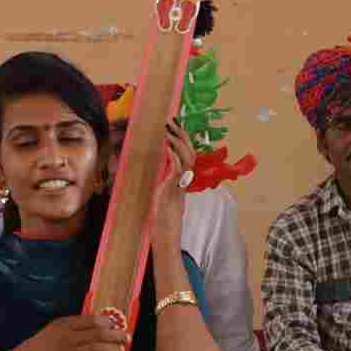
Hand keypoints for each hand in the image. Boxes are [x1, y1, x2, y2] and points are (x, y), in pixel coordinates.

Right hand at [0, 315, 129, 350]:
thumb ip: (70, 328)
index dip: (105, 321)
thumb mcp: (51, 331)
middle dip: (114, 335)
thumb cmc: (37, 348)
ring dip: (110, 349)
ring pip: (95, 350)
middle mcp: (66, 338)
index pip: (89, 320)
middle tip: (127, 336)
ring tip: (121, 350)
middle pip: (96, 334)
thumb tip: (95, 326)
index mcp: (62, 326)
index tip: (116, 322)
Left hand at [145, 120, 191, 241]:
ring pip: (187, 157)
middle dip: (182, 134)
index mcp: (183, 177)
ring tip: (168, 130)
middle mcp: (185, 178)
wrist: (165, 230)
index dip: (183, 138)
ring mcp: (181, 182)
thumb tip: (160, 164)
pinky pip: (177, 168)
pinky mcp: (173, 186)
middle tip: (172, 121)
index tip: (176, 125)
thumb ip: (165, 178)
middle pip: (190, 151)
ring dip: (177, 141)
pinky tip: (166, 146)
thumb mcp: (163, 190)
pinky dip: (173, 155)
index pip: (188, 153)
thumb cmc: (162, 213)